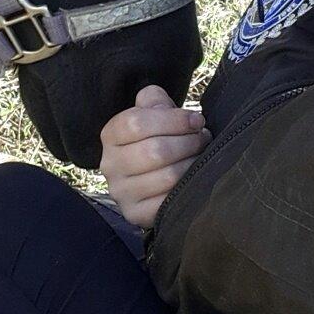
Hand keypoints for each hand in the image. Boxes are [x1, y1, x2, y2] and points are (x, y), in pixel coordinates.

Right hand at [99, 84, 211, 229]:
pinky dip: (187, 189)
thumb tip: (161, 104)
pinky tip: (193, 180)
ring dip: (192, 164)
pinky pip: (168, 202)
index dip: (174, 120)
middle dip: (188, 142)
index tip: (196, 120)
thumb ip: (153, 100)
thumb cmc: (155, 139)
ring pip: (166, 177)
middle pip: (155, 151)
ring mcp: (121, 192)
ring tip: (201, 156)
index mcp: (110, 135)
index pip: (137, 123)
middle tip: (203, 138)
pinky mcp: (135, 214)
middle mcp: (109, 165)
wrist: (151, 178)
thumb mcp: (152, 113)